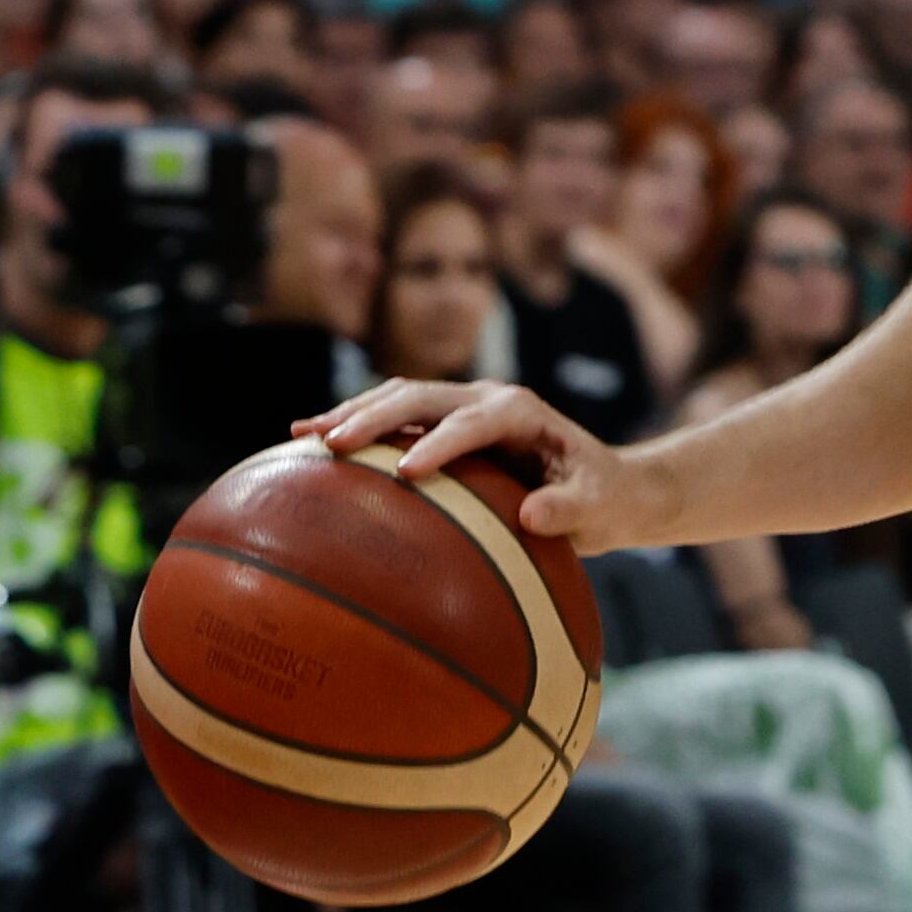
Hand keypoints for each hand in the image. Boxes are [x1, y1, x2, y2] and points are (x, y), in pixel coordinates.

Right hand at [298, 377, 661, 546]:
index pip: (472, 422)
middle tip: (330, 445)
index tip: (406, 474)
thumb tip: (533, 515)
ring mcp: (463, 406)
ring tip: (303, 436)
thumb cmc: (604, 499)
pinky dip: (355, 426)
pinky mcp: (446, 423)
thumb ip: (570, 510)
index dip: (438, 444)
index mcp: (522, 412)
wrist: (608, 485)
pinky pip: (395, 417)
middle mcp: (487, 399)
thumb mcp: (599, 508)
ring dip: (352, 414)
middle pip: (420, 395)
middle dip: (374, 416)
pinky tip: (310, 445)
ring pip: (398, 398)